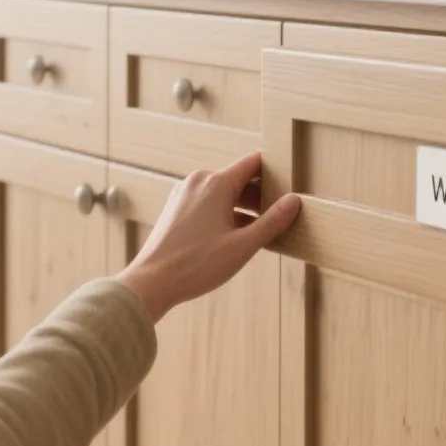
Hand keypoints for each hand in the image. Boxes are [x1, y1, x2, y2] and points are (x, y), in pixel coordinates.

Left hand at [115, 152, 301, 322]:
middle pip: (239, 178)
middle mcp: (199, 181)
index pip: (253, 163)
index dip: (274, 171)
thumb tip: (294, 200)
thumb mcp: (242, 246)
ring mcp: (184, 193)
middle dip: (261, 194)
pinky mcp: (176, 207)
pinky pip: (208, 201)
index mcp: (216, 184)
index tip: (290, 183)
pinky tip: (234, 235)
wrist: (151, 282)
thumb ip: (272, 222)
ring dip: (243, 206)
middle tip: (280, 213)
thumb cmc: (195, 265)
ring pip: (223, 191)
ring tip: (260, 228)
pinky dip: (224, 212)